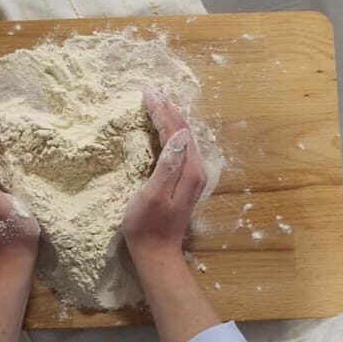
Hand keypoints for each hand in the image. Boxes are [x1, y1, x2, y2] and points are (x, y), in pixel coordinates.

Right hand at [122, 86, 207, 258]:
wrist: (157, 253)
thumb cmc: (147, 226)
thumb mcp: (152, 195)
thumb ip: (167, 165)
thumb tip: (179, 134)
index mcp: (189, 170)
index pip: (176, 129)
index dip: (161, 109)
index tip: (147, 91)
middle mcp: (196, 169)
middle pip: (183, 129)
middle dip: (167, 107)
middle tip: (151, 88)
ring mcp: (193, 175)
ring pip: (184, 136)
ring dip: (171, 116)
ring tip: (158, 99)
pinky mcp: (186, 180)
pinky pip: (181, 146)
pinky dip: (171, 130)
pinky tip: (165, 126)